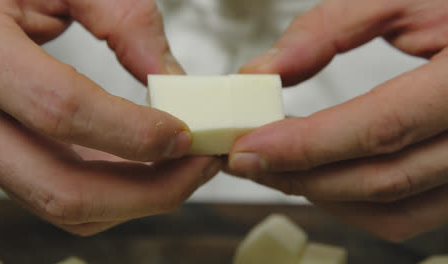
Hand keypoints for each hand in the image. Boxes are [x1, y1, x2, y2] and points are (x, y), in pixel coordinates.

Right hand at [0, 0, 219, 235]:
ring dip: (136, 198)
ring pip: (64, 206)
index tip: (183, 134)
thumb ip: (123, 20)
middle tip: (199, 167)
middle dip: (147, 191)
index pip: (59, 108)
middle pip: (62, 190)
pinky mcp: (6, 158)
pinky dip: (114, 192)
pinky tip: (149, 167)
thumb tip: (170, 78)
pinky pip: (62, 193)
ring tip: (184, 168)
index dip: (131, 130)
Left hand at [228, 0, 447, 241]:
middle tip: (247, 160)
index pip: (380, 128)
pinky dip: (353, 204)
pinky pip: (406, 215)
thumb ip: (330, 29)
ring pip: (391, 209)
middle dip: (300, 177)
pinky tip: (320, 178)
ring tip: (275, 169)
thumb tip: (265, 71)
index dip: (306, 145)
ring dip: (322, 195)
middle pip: (379, 179)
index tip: (248, 149)